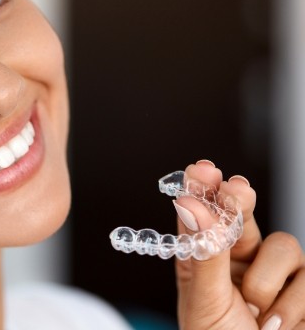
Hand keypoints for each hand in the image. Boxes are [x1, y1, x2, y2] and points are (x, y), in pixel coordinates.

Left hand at [175, 160, 304, 328]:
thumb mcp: (205, 302)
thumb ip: (204, 254)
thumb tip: (193, 205)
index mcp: (203, 258)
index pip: (202, 214)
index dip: (202, 188)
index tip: (201, 170)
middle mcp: (238, 257)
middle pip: (243, 213)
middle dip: (240, 199)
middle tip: (235, 189)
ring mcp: (276, 272)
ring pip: (284, 244)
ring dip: (266, 282)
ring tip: (253, 313)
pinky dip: (291, 306)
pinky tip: (275, 325)